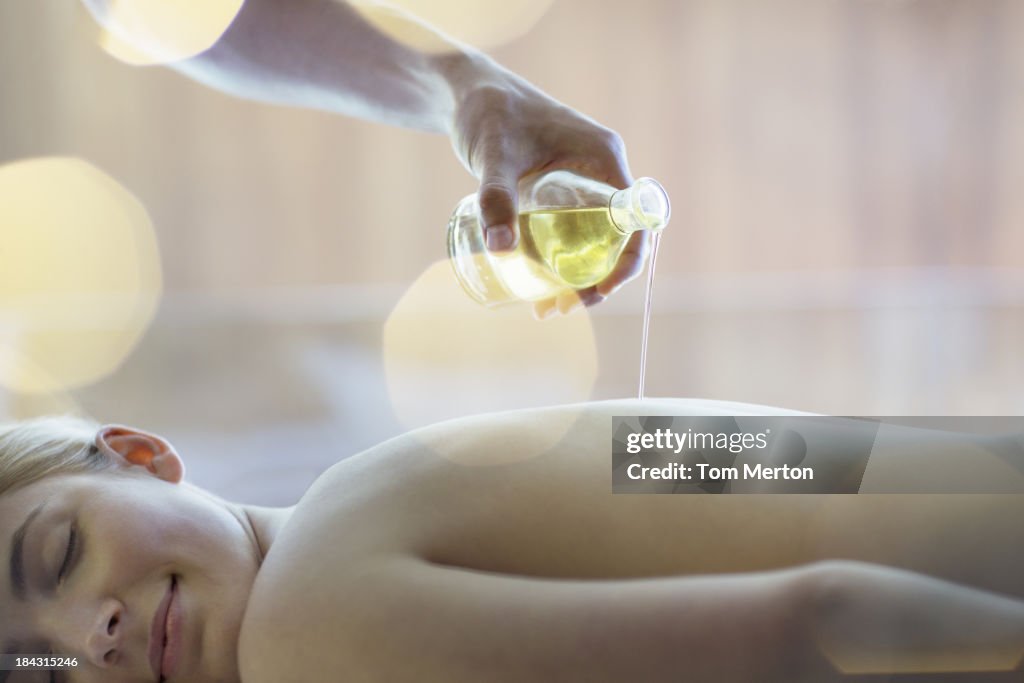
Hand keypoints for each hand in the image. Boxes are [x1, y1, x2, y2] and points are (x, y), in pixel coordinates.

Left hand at [450, 75, 647, 318]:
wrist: (469, 93)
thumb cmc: (487, 114)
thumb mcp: (492, 156)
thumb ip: (495, 198)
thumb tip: (500, 249)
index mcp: (603, 159)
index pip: (636, 219)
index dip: (627, 261)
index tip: (600, 291)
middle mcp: (600, 171)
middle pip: (615, 239)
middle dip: (595, 280)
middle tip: (561, 308)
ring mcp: (581, 182)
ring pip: (591, 241)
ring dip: (575, 278)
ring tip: (544, 310)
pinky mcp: (559, 191)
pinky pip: (571, 233)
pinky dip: (559, 262)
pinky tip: (534, 286)